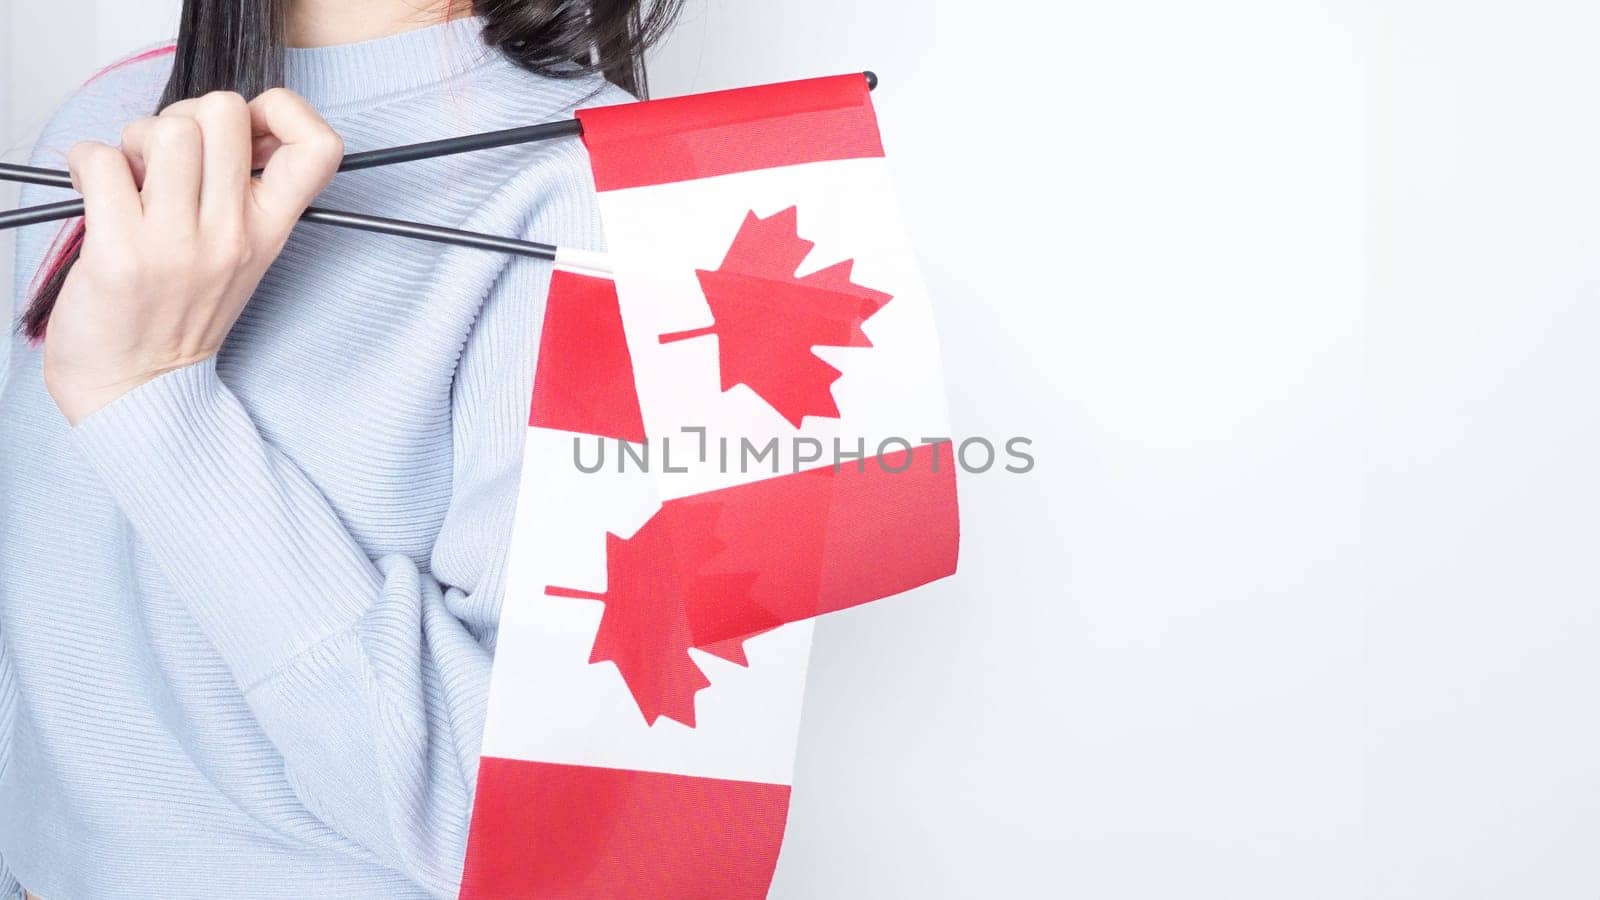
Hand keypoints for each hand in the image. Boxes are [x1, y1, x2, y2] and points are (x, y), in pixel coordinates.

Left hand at [42, 88, 342, 424]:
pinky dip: (86, 164)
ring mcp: (178, 244)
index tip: (250, 127)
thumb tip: (234, 120)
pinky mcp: (121, 252)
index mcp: (269, 230)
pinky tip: (95, 193)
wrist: (136, 386)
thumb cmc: (178, 312)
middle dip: (185, 116)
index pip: (320, 147)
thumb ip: (244, 189)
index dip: (284, 110)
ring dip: (134, 139)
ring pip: (165, 130)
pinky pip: (101, 160)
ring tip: (131, 177)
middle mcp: (232, 234)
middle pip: (224, 111)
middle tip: (169, 158)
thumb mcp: (242, 254)